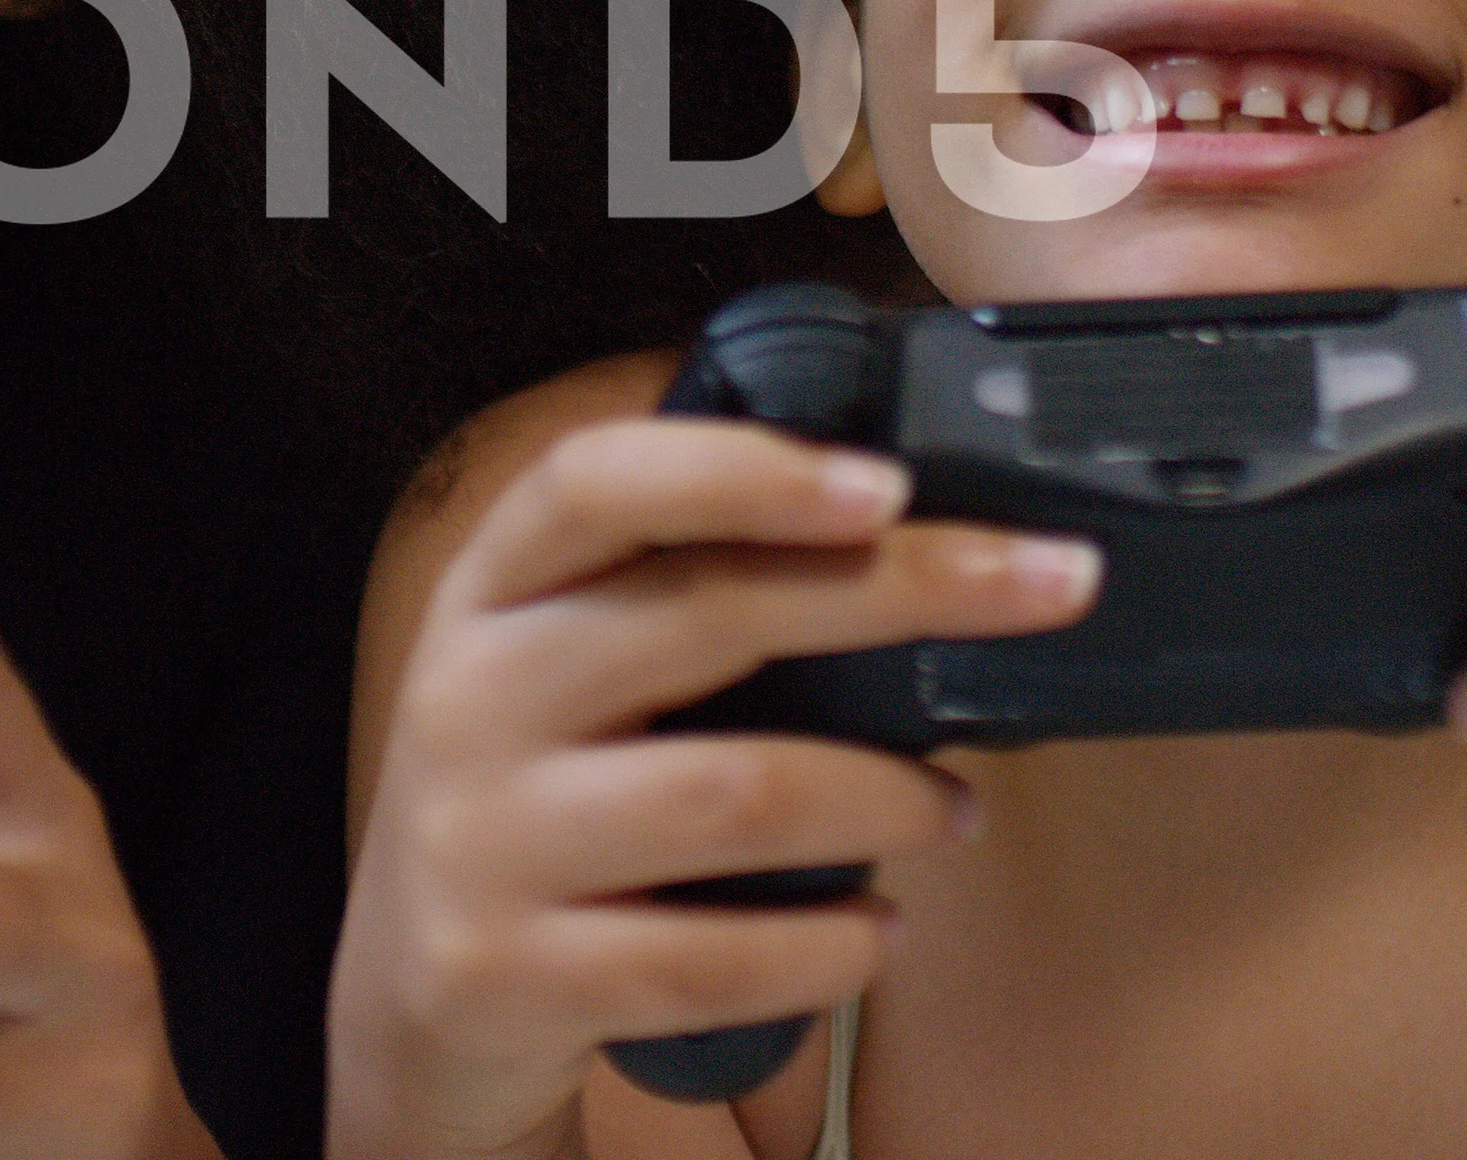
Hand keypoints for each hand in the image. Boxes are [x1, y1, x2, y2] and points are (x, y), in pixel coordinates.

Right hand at [328, 416, 1096, 1159]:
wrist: (415, 996)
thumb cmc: (541, 796)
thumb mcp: (563, 666)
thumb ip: (678, 594)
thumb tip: (911, 537)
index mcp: (490, 590)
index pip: (595, 483)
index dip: (744, 469)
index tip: (891, 480)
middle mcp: (466, 696)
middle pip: (704, 614)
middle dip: (904, 592)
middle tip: (1051, 585)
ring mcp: (478, 839)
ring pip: (731, 792)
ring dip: (887, 794)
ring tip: (958, 809)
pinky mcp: (506, 974)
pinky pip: (709, 960)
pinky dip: (824, 947)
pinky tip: (876, 934)